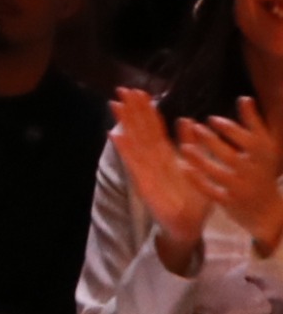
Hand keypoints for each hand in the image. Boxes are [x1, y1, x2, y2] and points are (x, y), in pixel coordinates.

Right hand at [114, 88, 216, 267]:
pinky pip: (132, 161)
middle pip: (141, 129)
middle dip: (132, 110)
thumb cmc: (194, 198)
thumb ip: (192, 144)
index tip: (140, 92)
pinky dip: (124, 148)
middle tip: (122, 89)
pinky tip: (115, 134)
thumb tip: (188, 120)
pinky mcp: (143, 181)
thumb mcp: (198, 167)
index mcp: (167, 155)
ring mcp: (146, 168)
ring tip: (115, 104)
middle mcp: (153, 158)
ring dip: (124, 123)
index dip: (147, 110)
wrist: (187, 224)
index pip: (155, 127)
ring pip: (134, 140)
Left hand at [175, 98, 282, 255]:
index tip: (212, 119)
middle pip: (231, 156)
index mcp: (264, 156)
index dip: (231, 129)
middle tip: (195, 127)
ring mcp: (241, 188)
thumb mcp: (265, 148)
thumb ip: (254, 123)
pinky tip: (184, 168)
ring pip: (218, 173)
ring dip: (200, 160)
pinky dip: (197, 180)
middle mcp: (254, 172)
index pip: (250, 140)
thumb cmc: (262, 171)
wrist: (269, 211)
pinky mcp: (229, 202)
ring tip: (184, 147)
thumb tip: (245, 98)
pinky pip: (210, 191)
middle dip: (212, 141)